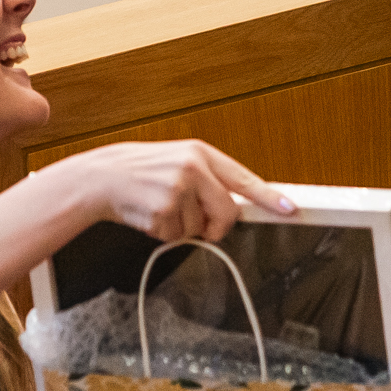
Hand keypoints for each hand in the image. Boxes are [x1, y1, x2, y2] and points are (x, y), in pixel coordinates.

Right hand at [60, 140, 293, 244]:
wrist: (102, 177)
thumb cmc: (143, 171)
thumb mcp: (179, 163)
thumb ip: (208, 180)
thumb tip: (237, 207)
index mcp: (201, 153)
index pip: (243, 178)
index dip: (268, 196)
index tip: (289, 208)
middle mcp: (192, 168)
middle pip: (227, 213)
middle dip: (216, 226)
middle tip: (199, 223)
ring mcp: (177, 189)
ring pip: (199, 228)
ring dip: (182, 227)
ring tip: (161, 207)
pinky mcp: (161, 211)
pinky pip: (177, 237)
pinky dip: (164, 233)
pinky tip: (150, 214)